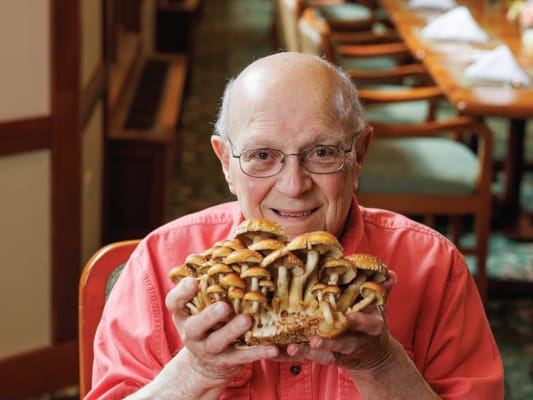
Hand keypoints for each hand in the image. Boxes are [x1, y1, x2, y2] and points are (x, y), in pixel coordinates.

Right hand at [165, 277, 278, 382]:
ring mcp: (207, 350)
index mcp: (183, 314)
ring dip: (232, 331)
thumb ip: (205, 282)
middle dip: (209, 316)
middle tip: (223, 306)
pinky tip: (273, 346)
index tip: (193, 281)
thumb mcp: (200, 303)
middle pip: (195, 326)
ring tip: (247, 320)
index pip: (174, 302)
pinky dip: (257, 352)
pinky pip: (241, 357)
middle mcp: (191, 333)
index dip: (181, 292)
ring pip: (217, 342)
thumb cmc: (207, 321)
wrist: (206, 363)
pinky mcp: (225, 362)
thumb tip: (209, 250)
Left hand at [283, 270, 397, 373]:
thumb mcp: (380, 309)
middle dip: (330, 343)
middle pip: (344, 344)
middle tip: (315, 340)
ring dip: (307, 353)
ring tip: (291, 349)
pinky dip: (293, 357)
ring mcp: (341, 353)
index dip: (359, 322)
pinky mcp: (327, 359)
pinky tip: (275, 353)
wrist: (375, 356)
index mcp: (370, 327)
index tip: (349, 318)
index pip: (367, 325)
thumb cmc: (372, 324)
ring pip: (324, 355)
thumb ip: (383, 291)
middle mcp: (356, 342)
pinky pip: (309, 359)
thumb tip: (391, 272)